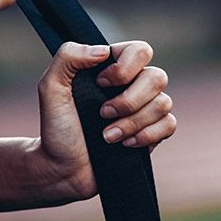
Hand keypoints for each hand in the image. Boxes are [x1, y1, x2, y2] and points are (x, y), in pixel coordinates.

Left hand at [32, 40, 174, 199]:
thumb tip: (103, 50)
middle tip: (102, 113)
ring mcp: (144, 108)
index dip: (124, 67)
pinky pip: (170, 125)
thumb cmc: (56, 127)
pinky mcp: (152, 132)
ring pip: (164, 103)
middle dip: (130, 100)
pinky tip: (124, 145)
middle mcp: (131, 84)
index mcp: (109, 68)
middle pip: (158, 77)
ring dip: (133, 122)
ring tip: (107, 136)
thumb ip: (68, 57)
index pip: (139, 51)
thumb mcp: (51, 87)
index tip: (99, 83)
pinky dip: (147, 136)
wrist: (64, 170)